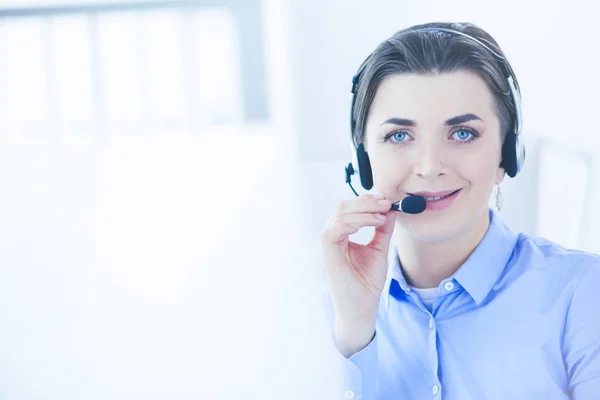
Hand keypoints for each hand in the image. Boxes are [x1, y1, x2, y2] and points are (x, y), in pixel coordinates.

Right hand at [320, 194, 394, 356]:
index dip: (366, 202)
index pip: (347, 210)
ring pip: (340, 214)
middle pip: (342, 207)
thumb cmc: (366, 283)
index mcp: (337, 237)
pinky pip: (337, 227)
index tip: (387, 201)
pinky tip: (374, 222)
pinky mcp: (325, 251)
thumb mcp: (378, 250)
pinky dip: (358, 221)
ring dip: (365, 210)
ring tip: (383, 214)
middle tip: (387, 202)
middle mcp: (328, 238)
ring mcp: (324, 244)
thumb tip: (391, 210)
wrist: (362, 307)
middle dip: (366, 201)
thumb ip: (382, 230)